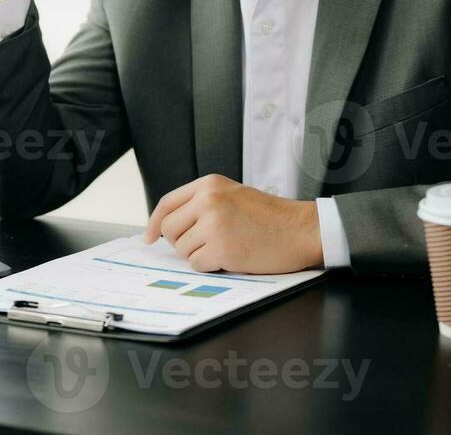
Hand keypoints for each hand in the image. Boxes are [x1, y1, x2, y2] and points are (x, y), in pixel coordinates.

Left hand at [143, 174, 323, 273]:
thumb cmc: (270, 217)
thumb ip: (202, 203)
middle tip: (204, 245)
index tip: (150, 237)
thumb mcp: (232, 195)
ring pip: (183, 249)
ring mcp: (214, 224)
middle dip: (181, 242)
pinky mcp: (221, 248)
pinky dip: (211, 266)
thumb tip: (166, 227)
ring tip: (227, 247)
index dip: (155, 223)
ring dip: (200, 255)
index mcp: (209, 184)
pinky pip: (197, 264)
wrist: (300, 229)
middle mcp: (208, 200)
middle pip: (170, 229)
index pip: (167, 203)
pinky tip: (231, 257)